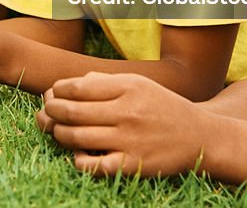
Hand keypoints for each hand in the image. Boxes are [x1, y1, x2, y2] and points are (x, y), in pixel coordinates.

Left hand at [38, 72, 209, 177]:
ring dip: (58, 134)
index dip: (57, 90)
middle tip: (47, 112)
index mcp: (127, 87)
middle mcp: (127, 112)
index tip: (53, 93)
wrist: (200, 136)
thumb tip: (69, 85)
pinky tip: (78, 155)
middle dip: (51, 111)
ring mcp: (129, 140)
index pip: (77, 87)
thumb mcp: (138, 83)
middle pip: (72, 111)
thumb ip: (104, 81)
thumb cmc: (162, 107)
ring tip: (57, 130)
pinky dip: (78, 160)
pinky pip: (93, 166)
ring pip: (76, 137)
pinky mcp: (132, 165)